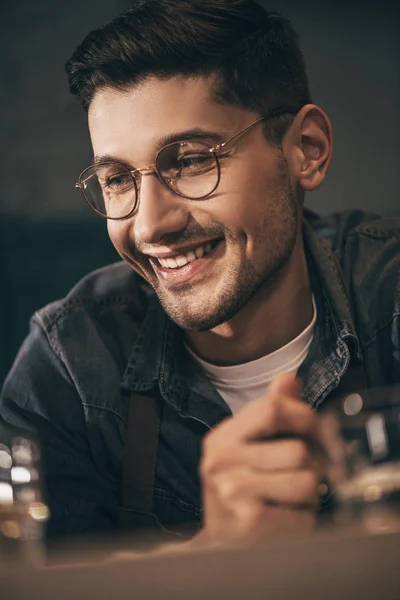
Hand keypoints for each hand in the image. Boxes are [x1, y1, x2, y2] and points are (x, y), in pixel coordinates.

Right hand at [196, 373, 324, 547]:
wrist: (221, 542)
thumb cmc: (240, 488)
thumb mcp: (248, 445)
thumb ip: (270, 412)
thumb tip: (288, 379)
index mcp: (222, 437)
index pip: (273, 409)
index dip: (306, 417)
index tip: (318, 431)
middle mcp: (221, 460)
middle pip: (298, 449)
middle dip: (311, 466)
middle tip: (299, 476)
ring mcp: (232, 491)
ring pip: (306, 480)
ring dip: (310, 495)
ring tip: (292, 498)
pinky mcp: (249, 522)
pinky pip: (304, 514)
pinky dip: (305, 519)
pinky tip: (287, 518)